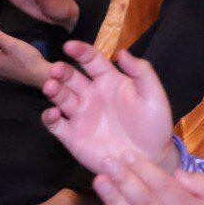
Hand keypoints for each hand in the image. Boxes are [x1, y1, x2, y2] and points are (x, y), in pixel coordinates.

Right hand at [40, 41, 177, 175]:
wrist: (151, 159)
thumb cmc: (154, 125)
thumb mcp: (153, 95)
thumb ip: (141, 71)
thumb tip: (122, 52)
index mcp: (109, 81)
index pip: (91, 60)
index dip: (80, 51)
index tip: (69, 45)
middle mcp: (92, 95)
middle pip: (71, 77)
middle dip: (62, 71)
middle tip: (56, 69)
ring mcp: (81, 115)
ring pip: (61, 97)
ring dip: (53, 90)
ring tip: (50, 86)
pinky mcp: (73, 136)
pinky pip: (56, 125)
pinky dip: (49, 118)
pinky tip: (52, 113)